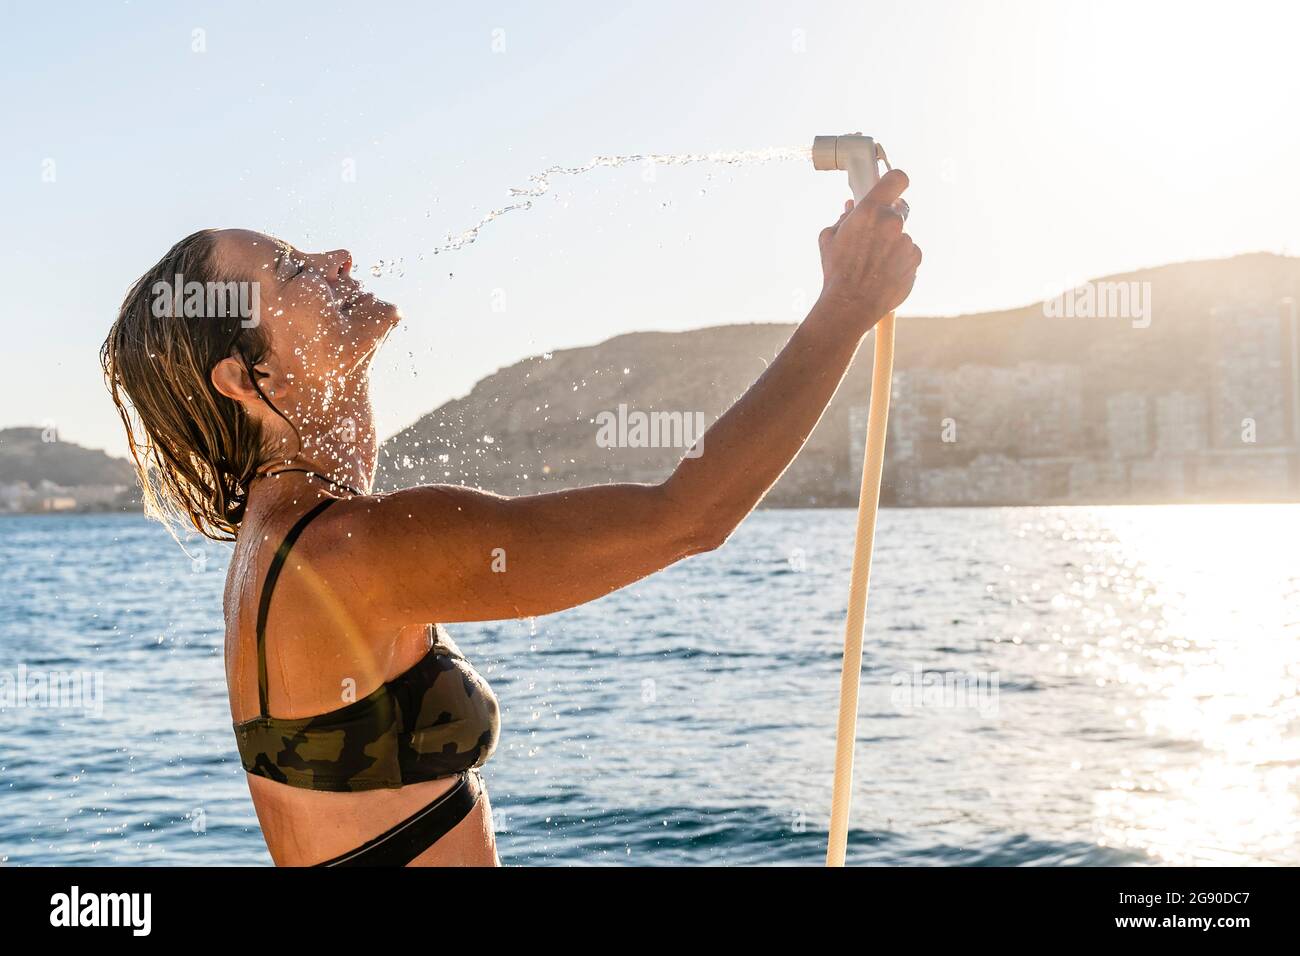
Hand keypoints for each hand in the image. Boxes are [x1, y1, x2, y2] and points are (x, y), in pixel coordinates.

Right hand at [816, 168, 920, 329]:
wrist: (850, 305)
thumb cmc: (836, 271)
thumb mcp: (829, 238)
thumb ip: (844, 217)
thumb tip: (851, 207)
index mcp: (870, 211)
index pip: (896, 179)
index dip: (895, 182)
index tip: (892, 188)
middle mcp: (892, 222)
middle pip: (901, 208)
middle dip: (890, 216)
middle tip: (876, 232)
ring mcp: (906, 242)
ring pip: (903, 234)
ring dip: (893, 242)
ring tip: (874, 262)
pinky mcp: (915, 260)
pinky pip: (910, 253)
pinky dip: (900, 259)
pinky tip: (884, 272)